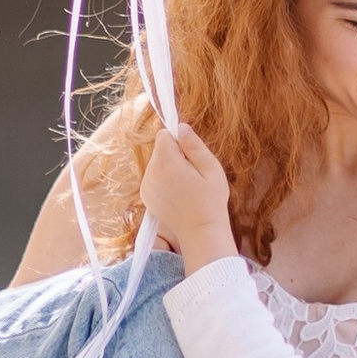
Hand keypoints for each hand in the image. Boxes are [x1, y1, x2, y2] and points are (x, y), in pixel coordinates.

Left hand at [142, 119, 236, 268]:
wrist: (200, 231)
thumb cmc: (210, 200)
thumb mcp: (211, 168)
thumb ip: (194, 145)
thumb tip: (180, 127)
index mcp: (167, 162)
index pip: (163, 135)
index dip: (179, 141)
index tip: (191, 156)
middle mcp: (151, 172)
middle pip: (159, 149)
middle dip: (174, 155)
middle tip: (192, 173)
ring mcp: (146, 186)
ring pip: (156, 163)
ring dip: (169, 167)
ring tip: (186, 185)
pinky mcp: (145, 196)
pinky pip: (153, 177)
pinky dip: (163, 180)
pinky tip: (177, 193)